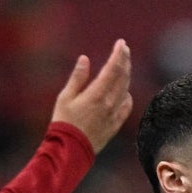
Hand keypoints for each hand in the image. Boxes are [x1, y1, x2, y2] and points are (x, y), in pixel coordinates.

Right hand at [50, 39, 132, 153]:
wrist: (71, 148)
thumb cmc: (64, 121)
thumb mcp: (65, 96)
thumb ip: (78, 77)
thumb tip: (85, 59)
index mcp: (97, 93)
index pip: (113, 69)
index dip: (118, 54)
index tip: (121, 43)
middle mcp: (110, 103)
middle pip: (123, 77)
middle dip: (125, 60)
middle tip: (125, 49)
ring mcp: (115, 114)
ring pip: (126, 90)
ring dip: (126, 75)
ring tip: (124, 64)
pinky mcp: (116, 124)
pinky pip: (126, 106)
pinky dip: (127, 95)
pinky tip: (125, 91)